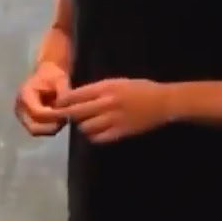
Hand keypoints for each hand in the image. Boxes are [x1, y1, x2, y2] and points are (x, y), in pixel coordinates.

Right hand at [14, 63, 70, 135]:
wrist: (46, 74)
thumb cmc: (53, 76)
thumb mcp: (61, 80)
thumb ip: (63, 94)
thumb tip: (66, 109)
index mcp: (25, 95)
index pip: (37, 113)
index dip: (53, 116)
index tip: (68, 114)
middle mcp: (20, 108)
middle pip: (33, 128)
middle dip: (51, 127)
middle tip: (66, 120)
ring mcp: (22, 116)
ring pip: (36, 131)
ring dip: (51, 128)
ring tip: (64, 118)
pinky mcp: (26, 120)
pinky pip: (38, 130)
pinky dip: (50, 128)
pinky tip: (59, 119)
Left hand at [56, 78, 173, 143]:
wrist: (163, 102)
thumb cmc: (140, 89)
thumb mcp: (116, 82)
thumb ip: (96, 90)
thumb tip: (75, 97)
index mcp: (105, 88)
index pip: (74, 95)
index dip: (62, 101)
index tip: (58, 104)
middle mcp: (106, 103)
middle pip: (76, 112)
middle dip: (67, 115)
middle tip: (64, 116)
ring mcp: (114, 119)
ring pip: (85, 127)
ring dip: (82, 126)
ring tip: (85, 123)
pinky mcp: (121, 132)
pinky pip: (98, 138)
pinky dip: (93, 136)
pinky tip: (96, 132)